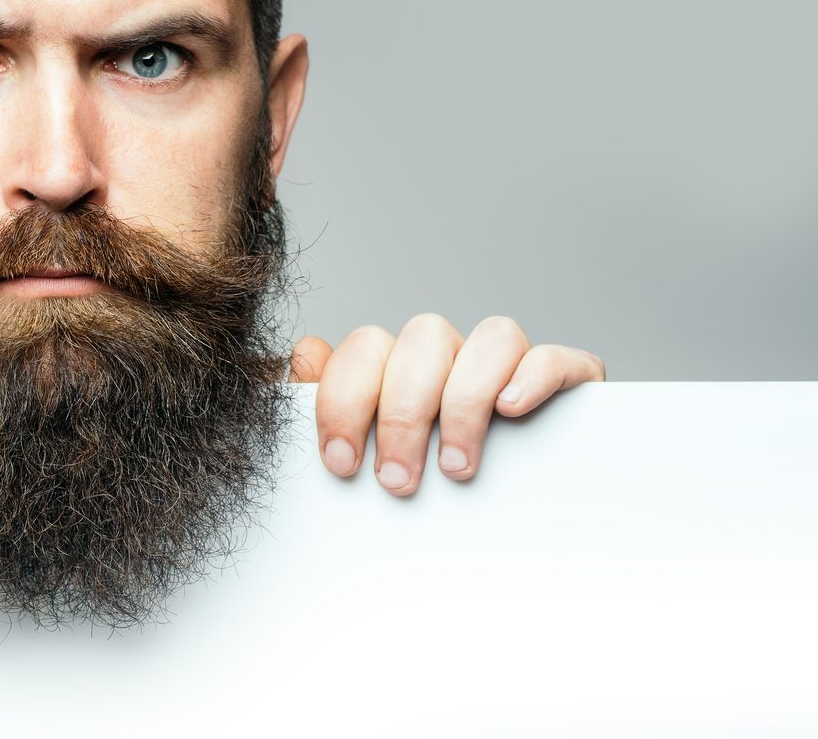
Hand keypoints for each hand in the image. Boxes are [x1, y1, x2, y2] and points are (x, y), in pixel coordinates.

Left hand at [288, 313, 604, 495]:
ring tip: (456, 466)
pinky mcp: (566, 383)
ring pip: (492, 337)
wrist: (501, 536)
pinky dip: (535, 377)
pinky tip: (512, 411)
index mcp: (397, 364)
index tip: (343, 463)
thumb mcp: (361, 453)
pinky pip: (556, 356)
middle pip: (425, 339)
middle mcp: (452, 355)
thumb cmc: (411, 486)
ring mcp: (508, 365)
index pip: (366, 347)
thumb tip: (306, 352)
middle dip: (403, 413)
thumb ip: (325, 404)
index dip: (346, 400)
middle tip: (398, 480)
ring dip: (466, 400)